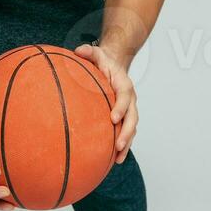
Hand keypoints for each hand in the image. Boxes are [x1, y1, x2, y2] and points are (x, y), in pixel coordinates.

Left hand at [73, 43, 137, 163]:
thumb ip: (88, 52)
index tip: (113, 118)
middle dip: (126, 132)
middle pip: (132, 117)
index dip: (121, 107)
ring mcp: (128, 109)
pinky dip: (123, 146)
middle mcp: (129, 98)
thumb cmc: (103, 62)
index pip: (124, 96)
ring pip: (131, 128)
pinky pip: (126, 132)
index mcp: (123, 84)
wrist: (114, 66)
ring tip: (118, 158)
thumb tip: (78, 51)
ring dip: (126, 143)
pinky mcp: (124, 117)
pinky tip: (114, 159)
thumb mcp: (96, 53)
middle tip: (118, 144)